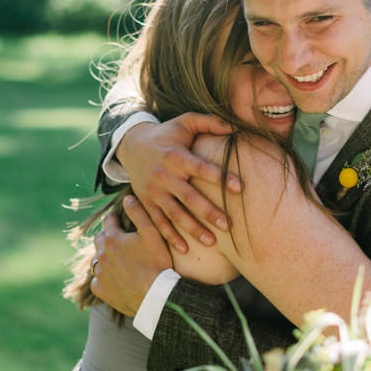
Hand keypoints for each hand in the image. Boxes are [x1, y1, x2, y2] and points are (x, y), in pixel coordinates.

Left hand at [90, 196, 173, 317]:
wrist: (156, 296)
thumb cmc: (157, 263)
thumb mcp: (152, 233)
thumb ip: (139, 213)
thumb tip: (128, 198)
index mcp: (112, 239)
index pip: (109, 221)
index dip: (114, 217)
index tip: (118, 217)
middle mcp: (101, 255)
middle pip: (100, 240)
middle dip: (107, 237)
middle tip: (118, 239)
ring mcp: (100, 274)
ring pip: (98, 261)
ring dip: (105, 258)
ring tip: (118, 260)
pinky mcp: (101, 290)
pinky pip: (98, 281)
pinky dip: (104, 279)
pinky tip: (114, 279)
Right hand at [115, 113, 240, 253]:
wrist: (131, 143)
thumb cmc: (167, 133)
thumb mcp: (185, 121)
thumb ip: (210, 122)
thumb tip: (236, 126)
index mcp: (176, 156)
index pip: (201, 168)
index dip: (220, 177)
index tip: (240, 188)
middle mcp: (164, 175)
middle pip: (189, 197)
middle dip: (209, 212)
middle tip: (228, 225)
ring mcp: (154, 191)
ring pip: (175, 214)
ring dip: (192, 229)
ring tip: (212, 242)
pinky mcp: (146, 201)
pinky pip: (158, 222)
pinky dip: (169, 236)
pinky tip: (184, 249)